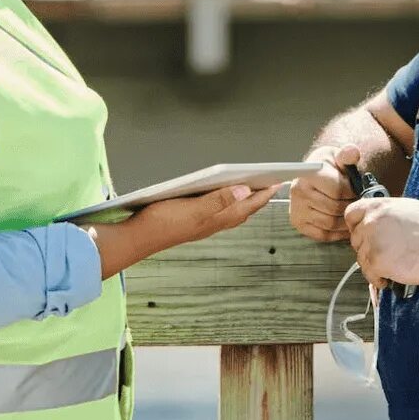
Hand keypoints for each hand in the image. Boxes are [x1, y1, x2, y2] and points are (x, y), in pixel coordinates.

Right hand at [88, 184, 276, 277]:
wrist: (139, 238)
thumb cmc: (164, 222)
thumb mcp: (193, 209)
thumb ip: (219, 199)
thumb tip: (245, 189)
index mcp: (218, 218)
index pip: (248, 205)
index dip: (264, 193)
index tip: (279, 181)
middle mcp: (214, 223)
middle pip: (243, 209)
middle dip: (259, 197)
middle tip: (271, 183)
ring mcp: (204, 224)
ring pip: (232, 211)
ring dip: (244, 200)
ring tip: (253, 187)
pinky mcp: (193, 221)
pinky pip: (219, 211)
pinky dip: (228, 202)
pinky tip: (223, 195)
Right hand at [289, 145, 359, 242]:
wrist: (316, 175)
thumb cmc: (330, 166)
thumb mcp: (339, 155)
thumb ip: (348, 153)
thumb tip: (352, 152)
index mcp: (308, 173)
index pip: (337, 190)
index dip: (352, 192)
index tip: (356, 189)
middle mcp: (298, 191)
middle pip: (335, 208)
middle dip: (350, 206)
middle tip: (357, 203)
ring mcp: (296, 209)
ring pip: (330, 223)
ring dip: (346, 221)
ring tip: (352, 211)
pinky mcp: (299, 223)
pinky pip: (323, 235)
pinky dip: (338, 233)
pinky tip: (345, 224)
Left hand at [346, 196, 418, 290]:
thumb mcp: (407, 208)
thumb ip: (387, 213)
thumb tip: (379, 219)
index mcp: (379, 206)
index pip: (351, 214)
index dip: (356, 227)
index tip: (363, 235)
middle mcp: (372, 221)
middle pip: (355, 239)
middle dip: (367, 249)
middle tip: (381, 255)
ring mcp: (373, 241)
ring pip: (361, 258)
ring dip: (372, 266)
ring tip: (388, 269)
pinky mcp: (377, 261)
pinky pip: (369, 274)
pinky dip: (377, 279)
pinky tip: (388, 279)